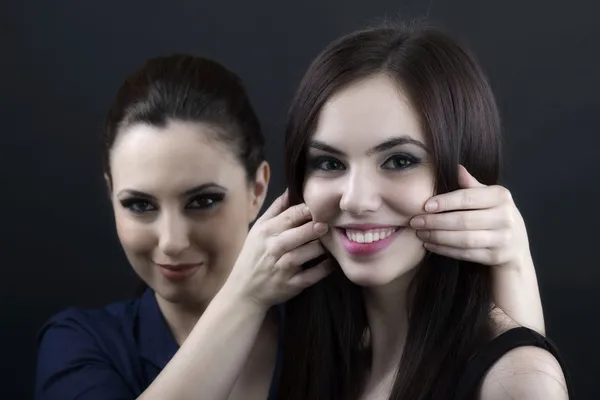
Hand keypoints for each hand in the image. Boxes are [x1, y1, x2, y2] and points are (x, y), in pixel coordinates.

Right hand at [224, 190, 331, 308]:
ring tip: (331, 241)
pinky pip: (312, 275)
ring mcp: (283, 268)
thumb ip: (276, 210)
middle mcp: (274, 248)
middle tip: (327, 224)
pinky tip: (331, 261)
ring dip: (321, 246)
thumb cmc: (254, 255)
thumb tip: (291, 190)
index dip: (308, 210)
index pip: (290, 215)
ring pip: (307, 253)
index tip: (321, 207)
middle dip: (316, 227)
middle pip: (300, 234)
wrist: (244, 290)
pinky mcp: (292, 284)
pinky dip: (324, 268)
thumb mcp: (258, 229)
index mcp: (267, 232)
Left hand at [410, 165, 529, 268]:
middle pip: (463, 220)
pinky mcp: (496, 257)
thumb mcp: (489, 197)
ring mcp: (502, 239)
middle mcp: (505, 217)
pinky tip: (430, 245)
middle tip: (415, 221)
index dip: (445, 202)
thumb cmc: (496, 215)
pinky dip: (445, 250)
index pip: (468, 198)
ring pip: (463, 239)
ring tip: (420, 233)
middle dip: (435, 222)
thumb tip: (455, 167)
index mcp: (501, 197)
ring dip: (437, 237)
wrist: (516, 246)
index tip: (425, 205)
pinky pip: (466, 254)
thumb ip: (471, 184)